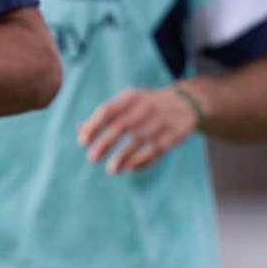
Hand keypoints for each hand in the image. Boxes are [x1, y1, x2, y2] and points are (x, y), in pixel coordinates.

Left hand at [78, 85, 198, 173]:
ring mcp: (161, 120)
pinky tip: (130, 167)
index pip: (108, 110)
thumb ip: (104, 116)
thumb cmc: (145, 105)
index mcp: (130, 97)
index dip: (93, 126)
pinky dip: (142, 160)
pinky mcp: (174, 134)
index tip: (82, 142)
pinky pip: (156, 149)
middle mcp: (146, 106)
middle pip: (122, 125)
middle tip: (92, 158)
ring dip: (123, 156)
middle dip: (105, 143)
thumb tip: (80, 130)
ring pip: (139, 139)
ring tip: (110, 170)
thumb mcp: (127, 103)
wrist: (186, 101)